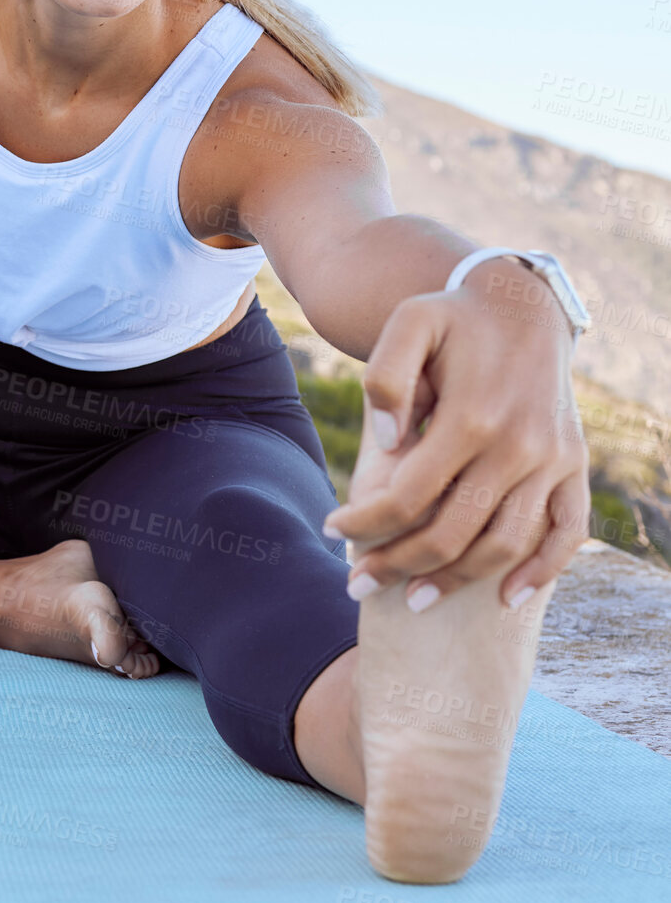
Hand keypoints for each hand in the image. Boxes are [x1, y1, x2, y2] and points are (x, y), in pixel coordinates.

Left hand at [321, 271, 589, 611]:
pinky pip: (566, 532)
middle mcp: (518, 446)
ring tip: (411, 599)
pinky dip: (541, 571)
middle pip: (452, 532)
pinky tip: (503, 598)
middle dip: (397, 564)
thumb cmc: (451, 317)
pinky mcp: (574, 465)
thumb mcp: (407, 323)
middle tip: (356, 583)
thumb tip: (389, 444)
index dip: (364, 523)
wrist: (522, 303)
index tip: (330, 530)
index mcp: (472, 416)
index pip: (408, 497)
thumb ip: (387, 378)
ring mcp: (553, 460)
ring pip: (505, 545)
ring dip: (456, 581)